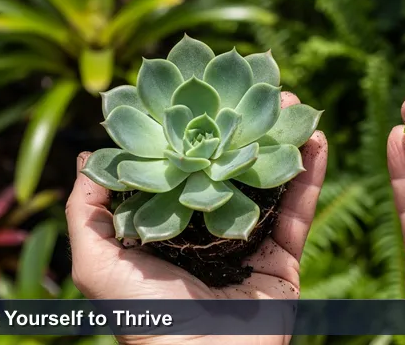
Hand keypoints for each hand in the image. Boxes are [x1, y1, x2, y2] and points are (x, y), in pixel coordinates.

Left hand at [66, 92, 327, 344]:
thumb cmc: (143, 316)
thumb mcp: (97, 262)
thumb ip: (88, 211)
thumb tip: (88, 157)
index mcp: (171, 225)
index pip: (186, 165)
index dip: (197, 128)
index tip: (207, 90)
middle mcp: (212, 228)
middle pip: (233, 166)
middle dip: (246, 126)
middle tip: (259, 88)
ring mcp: (251, 242)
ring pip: (271, 181)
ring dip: (284, 140)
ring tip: (293, 102)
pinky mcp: (285, 259)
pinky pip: (301, 212)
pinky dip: (311, 175)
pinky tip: (316, 138)